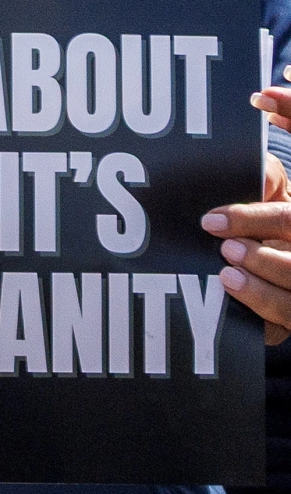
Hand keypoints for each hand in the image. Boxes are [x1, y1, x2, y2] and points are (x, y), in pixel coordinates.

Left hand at [205, 148, 290, 344]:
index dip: (251, 220)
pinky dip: (258, 315)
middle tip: (225, 250)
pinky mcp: (289, 322)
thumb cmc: (262, 210)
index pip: (288, 222)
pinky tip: (233, 305)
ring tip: (226, 276)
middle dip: (264, 261)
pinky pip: (281, 326)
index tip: (211, 221)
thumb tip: (261, 167)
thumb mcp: (268, 186)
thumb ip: (266, 173)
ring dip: (260, 292)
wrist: (266, 242)